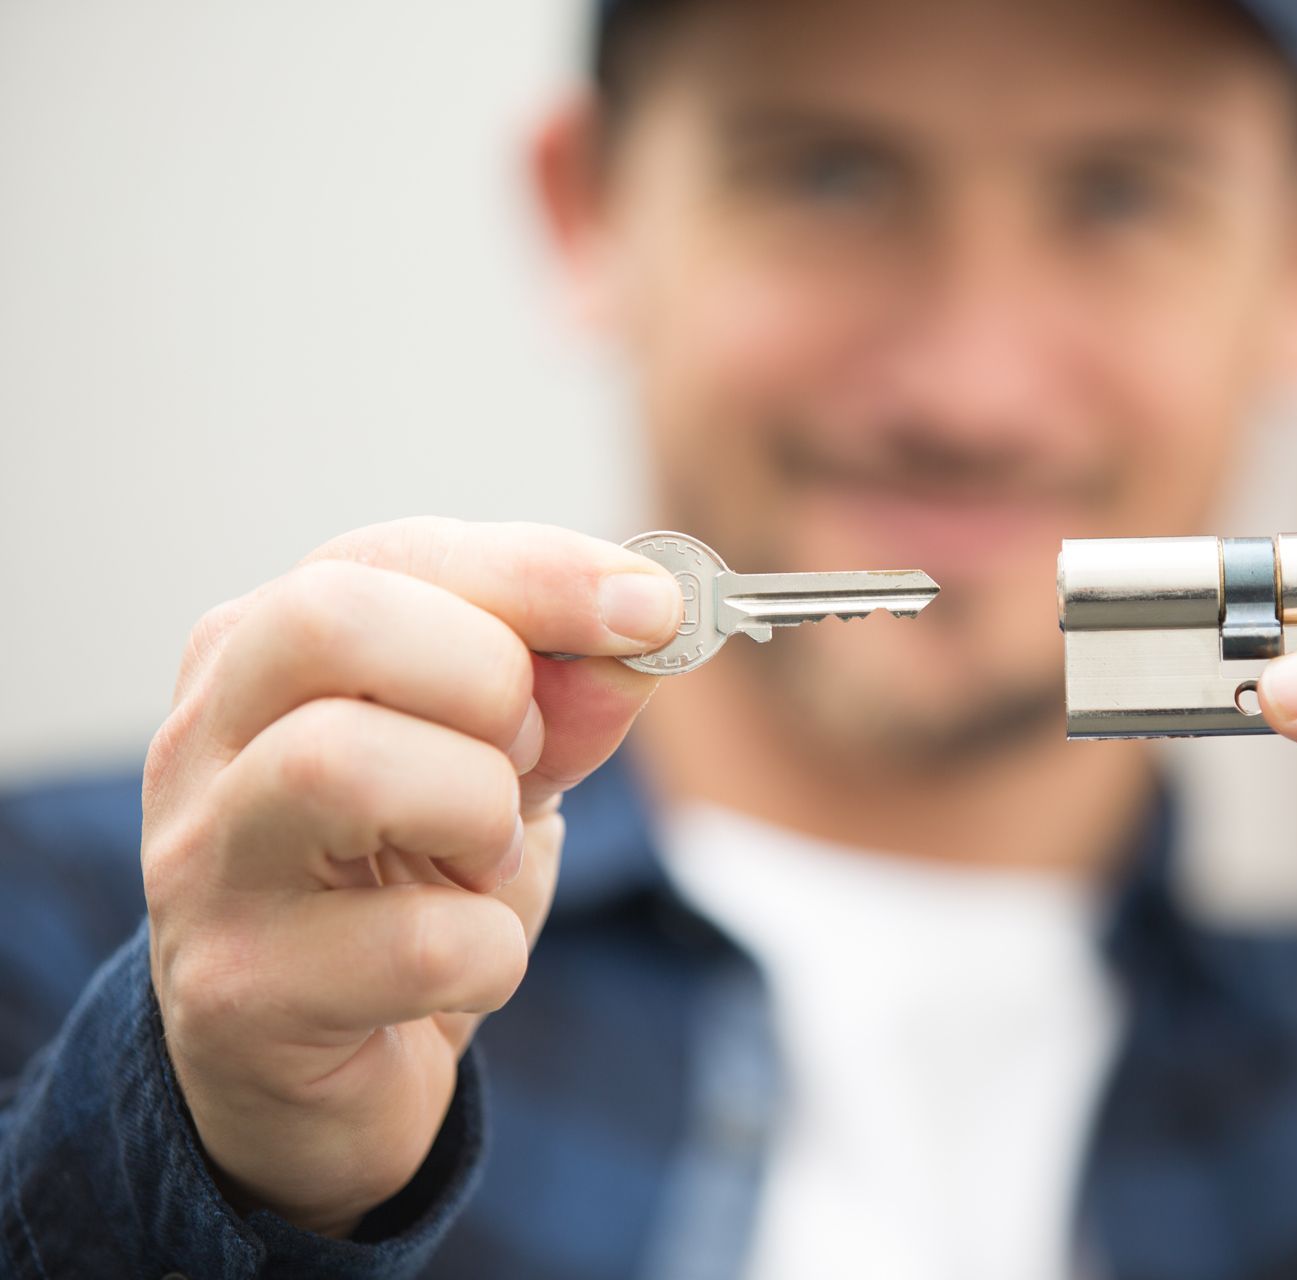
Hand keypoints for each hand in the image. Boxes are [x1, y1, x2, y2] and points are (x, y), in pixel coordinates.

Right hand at [141, 519, 682, 1235]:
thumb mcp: (501, 771)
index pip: (389, 556)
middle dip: (485, 678)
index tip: (654, 607)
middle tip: (523, 756)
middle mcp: (207, 739)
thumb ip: (567, 696)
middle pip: (332, 622)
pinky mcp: (243, 991)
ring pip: (345, 764)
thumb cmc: (407, 890)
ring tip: (484, 860)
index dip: (539, 573)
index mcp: (264, 652)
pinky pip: (418, 942)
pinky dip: (492, 951)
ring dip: (479, 812)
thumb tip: (645, 629)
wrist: (329, 1077)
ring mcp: (207, 864)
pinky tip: (466, 964)